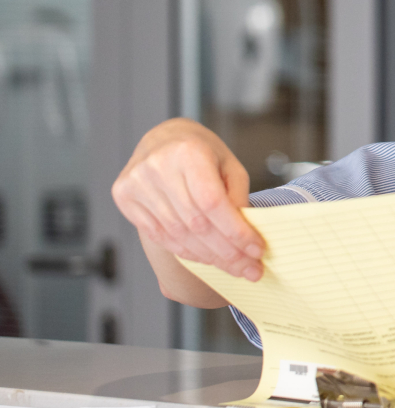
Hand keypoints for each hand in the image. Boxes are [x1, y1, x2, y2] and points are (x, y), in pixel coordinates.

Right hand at [111, 118, 261, 304]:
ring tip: (234, 267)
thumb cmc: (201, 151)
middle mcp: (157, 168)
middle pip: (196, 223)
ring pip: (177, 235)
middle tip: (250, 269)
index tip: (257, 250)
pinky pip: (160, 236)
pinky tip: (207, 259)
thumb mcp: (229, 165)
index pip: (213, 203)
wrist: (162, 138)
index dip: (235, 232)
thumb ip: (237, 197)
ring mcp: (136, 184)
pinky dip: (186, 251)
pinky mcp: (124, 198)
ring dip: (209, 257)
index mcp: (188, 153)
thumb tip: (244, 238)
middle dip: (227, 252)